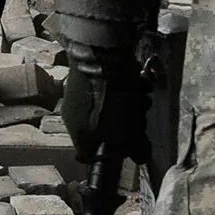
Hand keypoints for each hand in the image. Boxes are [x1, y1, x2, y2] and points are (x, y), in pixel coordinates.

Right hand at [60, 38, 152, 169]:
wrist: (100, 56)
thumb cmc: (111, 102)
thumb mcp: (129, 133)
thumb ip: (136, 149)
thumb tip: (140, 158)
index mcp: (78, 135)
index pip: (92, 155)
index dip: (112, 154)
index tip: (127, 147)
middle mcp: (73, 116)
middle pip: (106, 130)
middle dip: (128, 124)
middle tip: (141, 116)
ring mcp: (77, 94)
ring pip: (110, 107)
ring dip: (129, 104)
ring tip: (141, 95)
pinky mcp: (85, 75)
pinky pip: (108, 88)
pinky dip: (123, 87)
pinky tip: (136, 81)